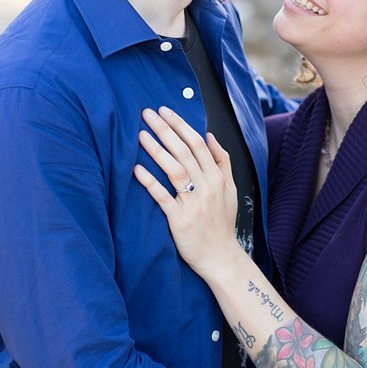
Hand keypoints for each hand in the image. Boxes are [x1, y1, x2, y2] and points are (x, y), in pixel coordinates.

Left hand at [134, 107, 238, 275]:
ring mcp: (193, 203)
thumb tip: (210, 135)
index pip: (197, 143)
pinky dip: (150, 183)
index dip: (180, 125)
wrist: (221, 257)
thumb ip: (221, 161)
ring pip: (174, 170)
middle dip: (165, 130)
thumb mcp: (230, 189)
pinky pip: (163, 198)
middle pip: (184, 151)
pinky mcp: (180, 220)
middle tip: (147, 113)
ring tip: (140, 134)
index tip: (165, 110)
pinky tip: (136, 169)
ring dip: (156, 150)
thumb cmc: (222, 222)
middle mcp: (207, 187)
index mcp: (217, 177)